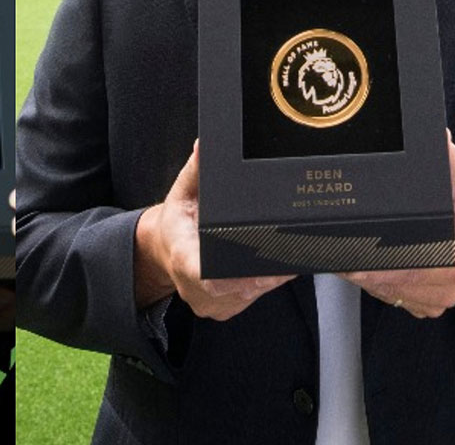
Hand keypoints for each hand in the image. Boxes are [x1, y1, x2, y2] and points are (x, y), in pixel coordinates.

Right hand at [134, 141, 293, 318]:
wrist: (163, 251)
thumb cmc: (177, 221)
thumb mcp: (182, 191)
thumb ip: (196, 169)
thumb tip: (204, 145)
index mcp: (181, 256)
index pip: (202, 273)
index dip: (231, 274)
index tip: (258, 265)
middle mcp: (193, 288)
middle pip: (236, 286)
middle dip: (266, 271)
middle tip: (291, 251)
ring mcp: (208, 304)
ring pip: (248, 294)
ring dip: (270, 277)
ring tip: (290, 254)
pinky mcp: (222, 310)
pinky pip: (250, 299)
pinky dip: (265, 283)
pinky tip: (278, 266)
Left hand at [342, 133, 454, 317]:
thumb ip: (451, 162)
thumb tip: (439, 136)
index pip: (418, 268)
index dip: (386, 266)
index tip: (357, 258)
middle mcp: (448, 288)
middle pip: (395, 283)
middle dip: (362, 267)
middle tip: (331, 249)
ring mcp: (436, 301)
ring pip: (389, 294)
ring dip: (363, 277)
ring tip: (336, 254)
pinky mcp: (426, 307)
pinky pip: (393, 299)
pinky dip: (373, 285)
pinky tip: (356, 266)